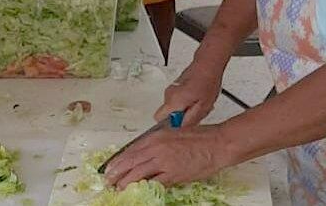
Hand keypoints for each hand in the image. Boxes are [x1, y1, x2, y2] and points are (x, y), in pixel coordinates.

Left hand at [104, 125, 232, 188]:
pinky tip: (138, 190)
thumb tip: (148, 154)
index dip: (119, 160)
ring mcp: (164, 161)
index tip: (111, 166)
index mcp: (156, 137)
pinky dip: (145, 187)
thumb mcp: (174, 134)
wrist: (217, 144)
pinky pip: (155, 182)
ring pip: (138, 172)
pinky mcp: (173, 173)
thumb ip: (159, 144)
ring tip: (118, 188)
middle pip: (130, 161)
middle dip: (117, 171)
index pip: (131, 149)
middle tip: (108, 179)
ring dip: (126, 181)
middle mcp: (156, 148)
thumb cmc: (200, 138)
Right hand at [157, 63, 223, 126]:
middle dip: (180, 117)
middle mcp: (168, 95)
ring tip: (198, 103)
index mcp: (173, 100)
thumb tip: (180, 129)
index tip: (182, 124)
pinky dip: (185, 102)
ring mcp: (170, 90)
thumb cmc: (207, 83)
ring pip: (173, 108)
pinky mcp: (174, 87)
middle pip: (167, 114)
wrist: (207, 65)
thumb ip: (189, 120)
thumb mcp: (203, 107)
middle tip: (195, 113)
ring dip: (184, 109)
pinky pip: (176, 100)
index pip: (159, 119)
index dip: (170, 125)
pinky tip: (196, 98)